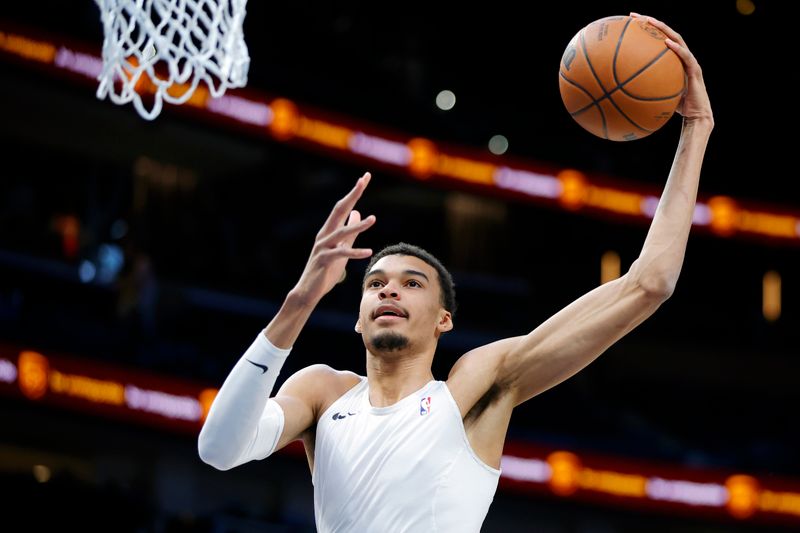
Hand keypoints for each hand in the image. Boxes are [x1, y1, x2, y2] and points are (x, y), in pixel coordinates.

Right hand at [292, 172, 375, 305]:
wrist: (309, 290)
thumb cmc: (326, 270)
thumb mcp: (342, 248)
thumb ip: (351, 233)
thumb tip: (358, 213)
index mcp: (329, 230)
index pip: (343, 207)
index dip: (354, 192)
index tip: (365, 177)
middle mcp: (324, 235)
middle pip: (339, 210)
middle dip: (352, 195)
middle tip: (363, 181)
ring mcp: (323, 247)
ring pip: (341, 232)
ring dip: (358, 226)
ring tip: (373, 220)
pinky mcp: (324, 261)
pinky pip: (341, 254)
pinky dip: (355, 252)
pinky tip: (369, 251)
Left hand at [631, 13, 713, 125]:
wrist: (695, 116)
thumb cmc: (674, 108)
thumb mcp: (655, 96)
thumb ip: (642, 90)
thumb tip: (619, 94)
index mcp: (671, 61)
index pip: (657, 40)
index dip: (644, 31)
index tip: (628, 24)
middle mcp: (680, 57)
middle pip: (665, 33)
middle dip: (650, 22)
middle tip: (634, 16)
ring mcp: (689, 61)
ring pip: (677, 39)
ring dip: (664, 28)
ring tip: (651, 21)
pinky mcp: (694, 69)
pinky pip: (685, 56)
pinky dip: (676, 48)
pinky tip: (666, 42)